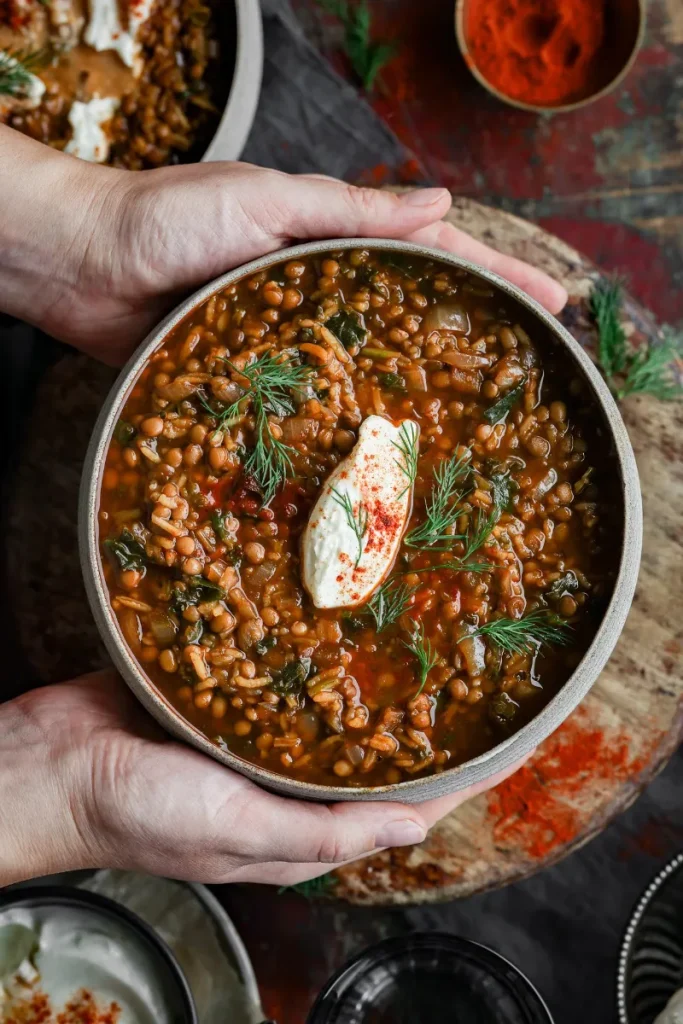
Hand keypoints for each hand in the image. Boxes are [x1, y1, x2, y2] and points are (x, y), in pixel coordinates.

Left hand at [0, 128, 566, 366]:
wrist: (85, 267)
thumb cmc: (167, 219)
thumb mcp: (266, 200)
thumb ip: (349, 211)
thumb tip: (442, 204)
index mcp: (330, 240)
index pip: (431, 256)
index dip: (494, 277)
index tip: (551, 302)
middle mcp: (319, 291)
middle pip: (411, 316)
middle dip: (472, 338)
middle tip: (532, 369)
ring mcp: (289, 339)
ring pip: (368, 366)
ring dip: (419, 388)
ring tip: (476, 422)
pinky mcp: (254, 381)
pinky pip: (313, 403)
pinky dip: (348, 422)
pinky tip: (380, 449)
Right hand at [0, 672, 527, 886]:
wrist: (55, 761)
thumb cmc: (142, 810)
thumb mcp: (239, 831)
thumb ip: (324, 830)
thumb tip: (415, 826)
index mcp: (301, 827)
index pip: (405, 807)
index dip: (464, 780)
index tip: (516, 742)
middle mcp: (290, 779)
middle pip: (378, 751)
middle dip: (429, 720)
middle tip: (477, 671)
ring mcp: (261, 732)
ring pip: (337, 703)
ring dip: (379, 676)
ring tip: (429, 633)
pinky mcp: (231, 689)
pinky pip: (289, 669)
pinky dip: (320, 649)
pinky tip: (346, 616)